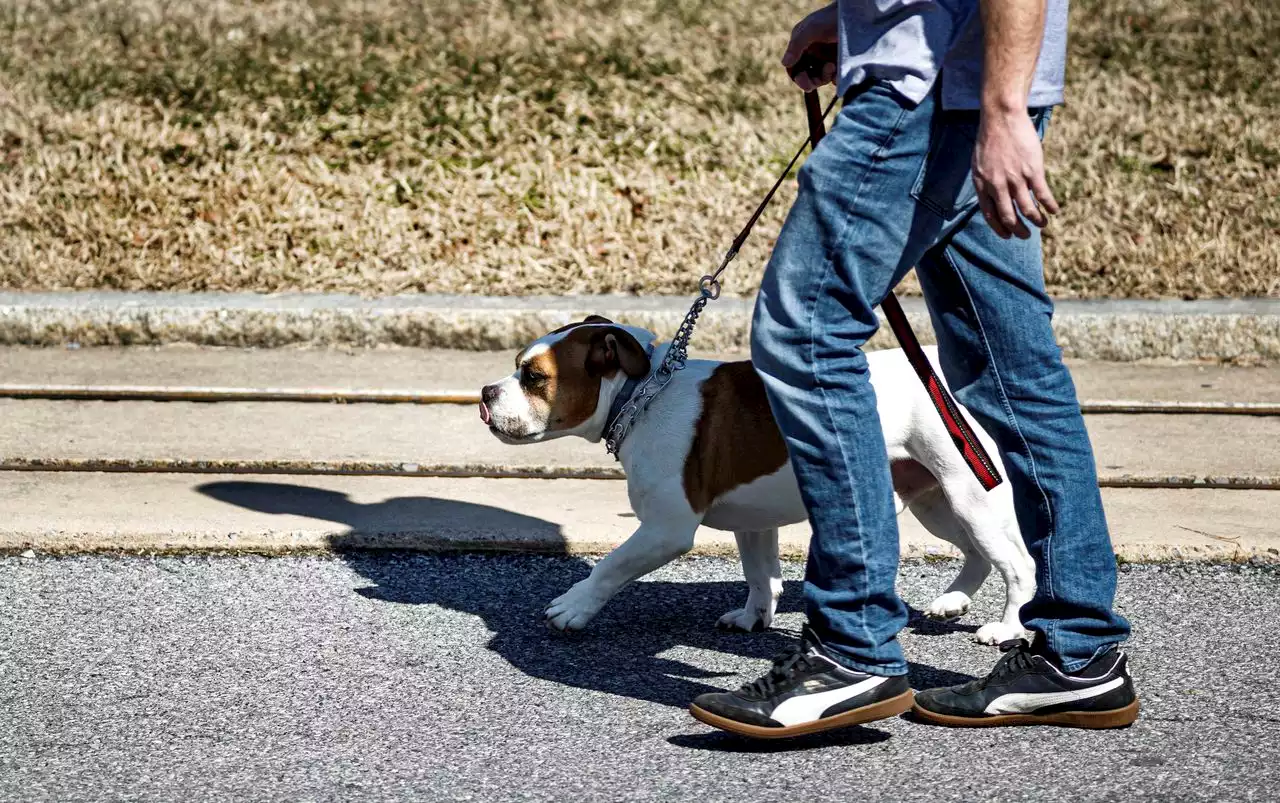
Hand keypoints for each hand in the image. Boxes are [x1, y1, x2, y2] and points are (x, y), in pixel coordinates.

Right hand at [781, 3, 838, 91]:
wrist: (857, 14)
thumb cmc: (832, 18)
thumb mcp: (811, 29)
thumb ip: (797, 45)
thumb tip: (785, 63)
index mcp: (802, 45)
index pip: (794, 67)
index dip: (798, 76)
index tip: (804, 82)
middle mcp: (813, 53)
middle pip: (807, 76)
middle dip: (813, 79)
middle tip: (821, 76)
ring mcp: (827, 58)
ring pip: (821, 78)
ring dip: (825, 77)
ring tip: (832, 66)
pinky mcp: (840, 62)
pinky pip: (835, 77)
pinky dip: (836, 78)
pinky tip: (839, 71)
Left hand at [972, 109, 1059, 238]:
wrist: (1001, 117)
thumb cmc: (989, 139)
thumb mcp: (979, 164)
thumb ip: (985, 182)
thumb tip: (993, 197)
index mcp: (982, 184)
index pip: (990, 214)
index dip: (999, 227)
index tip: (1007, 234)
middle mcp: (998, 185)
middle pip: (1009, 217)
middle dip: (1018, 231)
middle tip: (1025, 235)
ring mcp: (1016, 179)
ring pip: (1027, 210)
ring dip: (1037, 221)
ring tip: (1043, 225)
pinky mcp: (1033, 170)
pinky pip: (1043, 195)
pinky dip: (1049, 205)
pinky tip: (1054, 210)